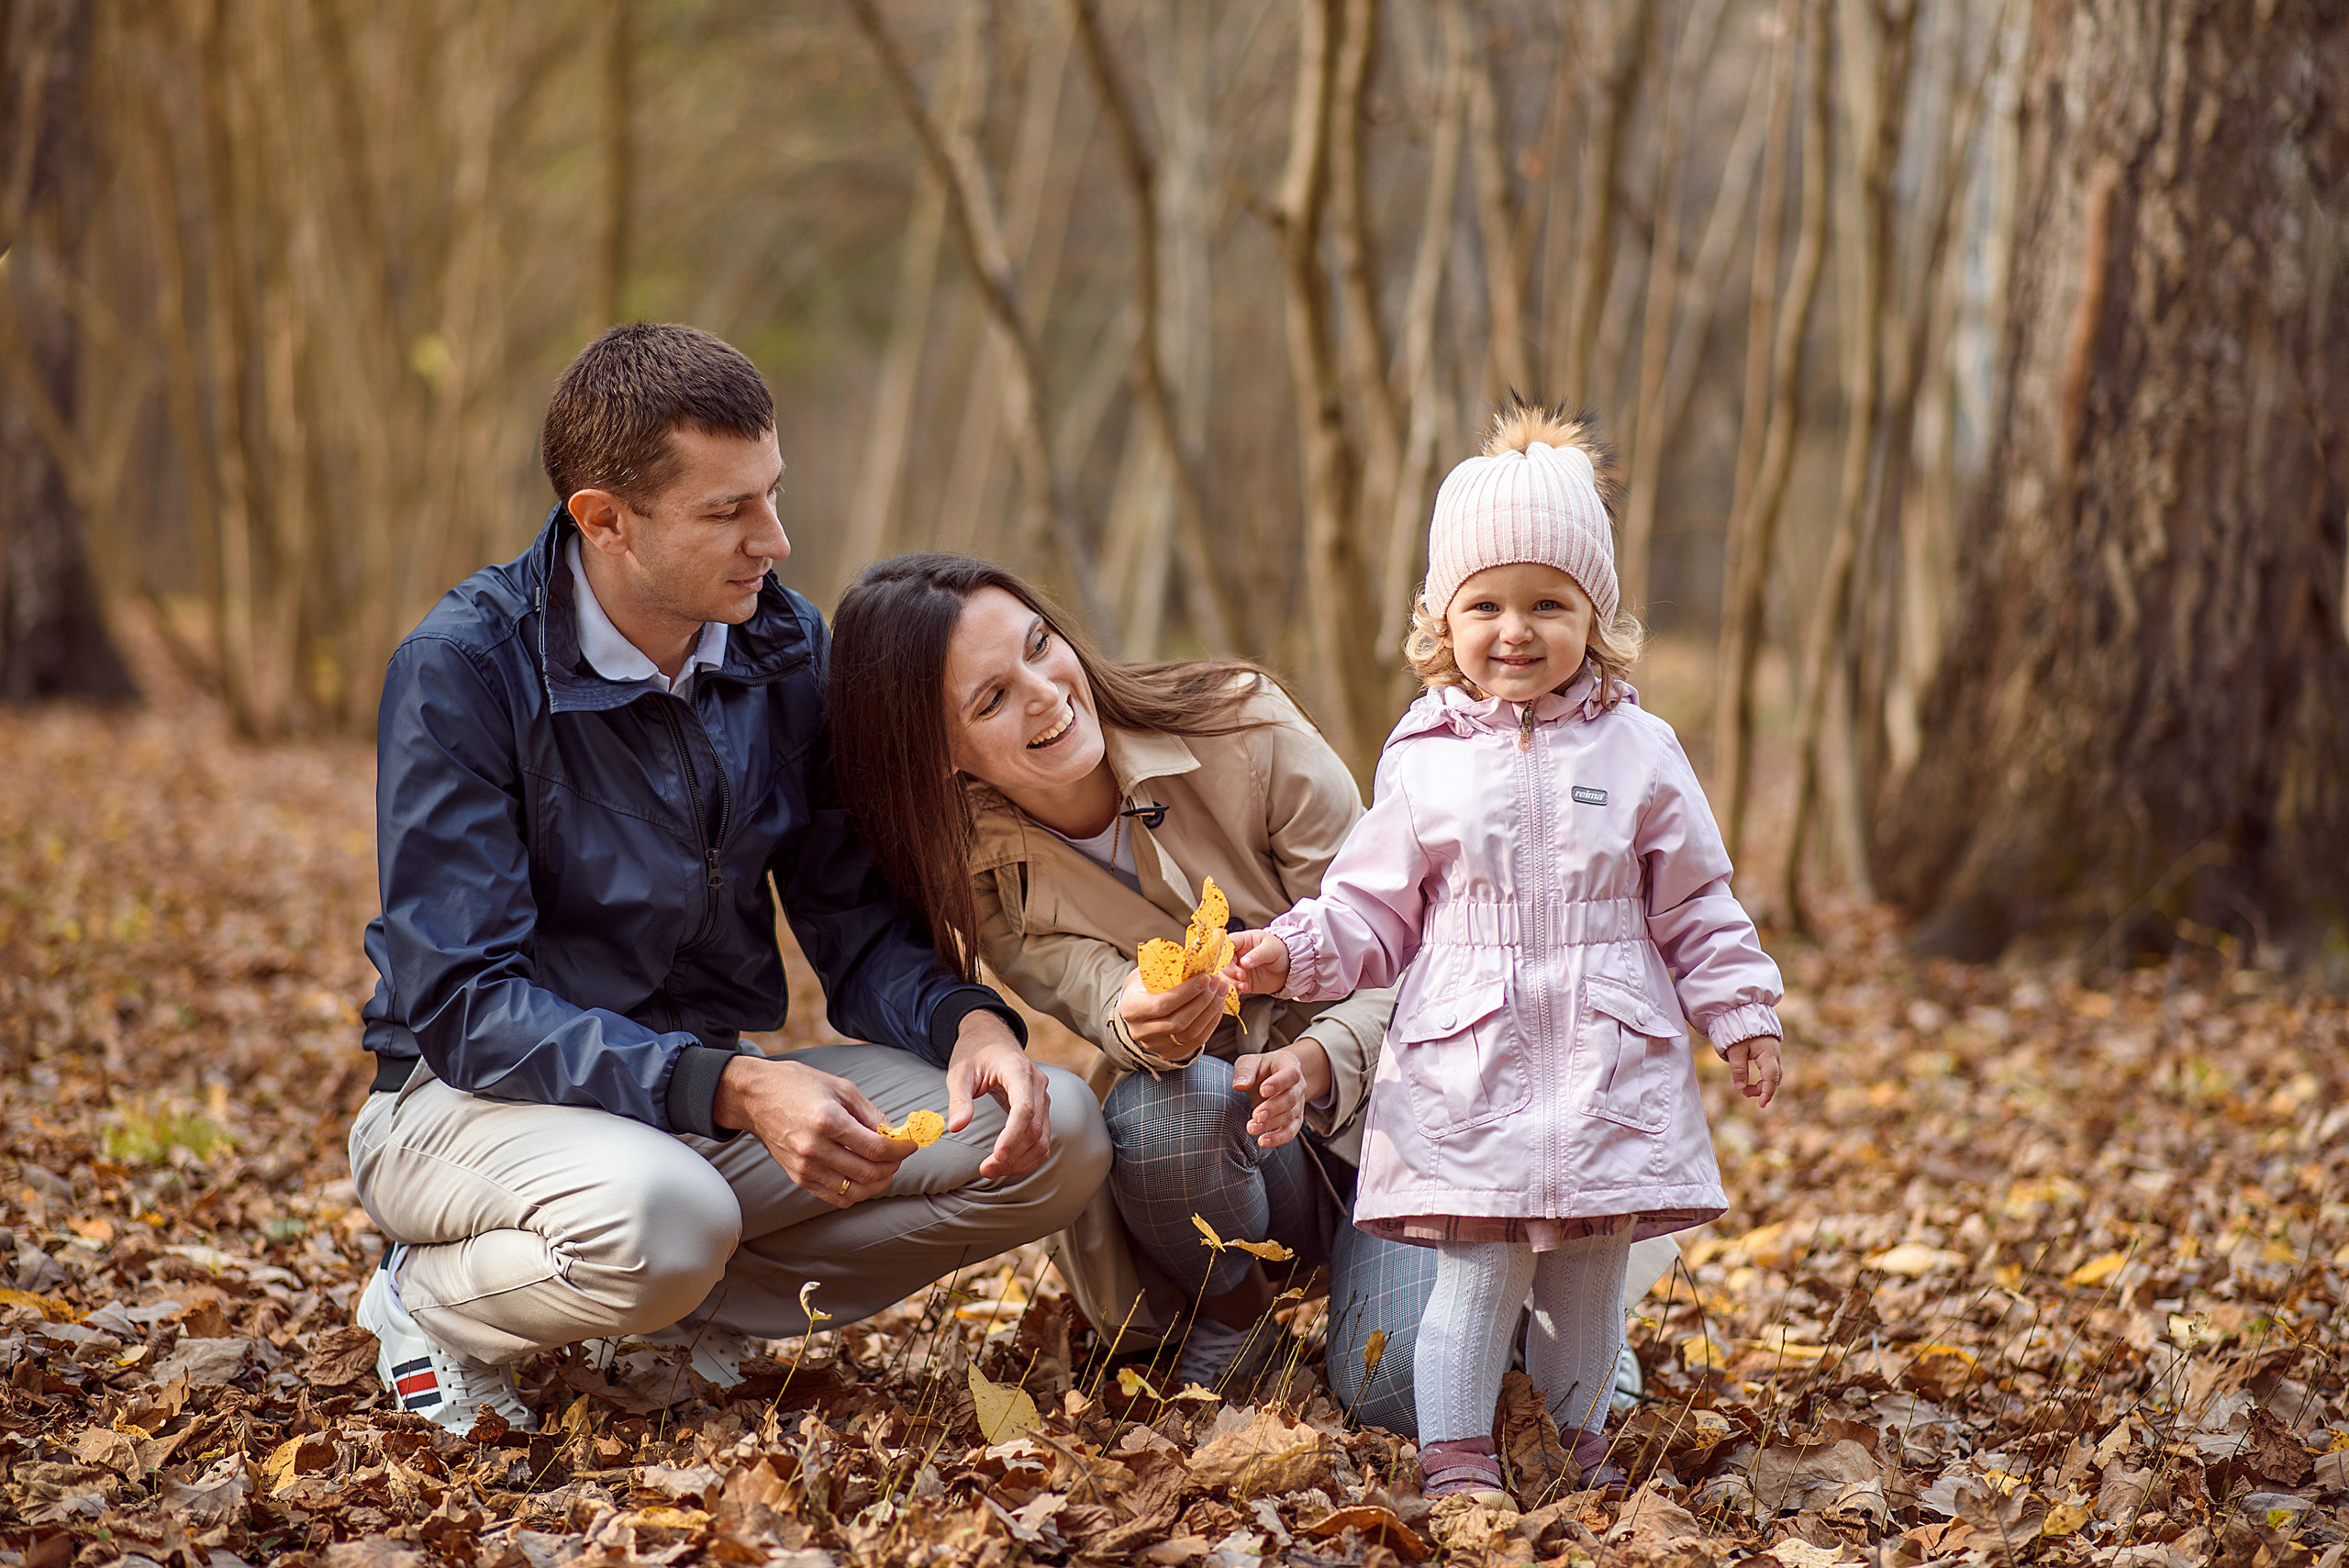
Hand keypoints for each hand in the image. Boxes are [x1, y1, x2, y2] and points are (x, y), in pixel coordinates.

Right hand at [713, 1055, 908, 1207]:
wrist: (756, 1097)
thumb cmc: (800, 1085)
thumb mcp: (842, 1089)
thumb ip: (872, 1114)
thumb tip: (896, 1135)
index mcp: (828, 1121)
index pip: (876, 1148)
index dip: (901, 1149)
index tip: (911, 1144)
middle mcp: (814, 1148)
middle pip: (868, 1172)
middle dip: (893, 1166)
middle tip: (899, 1155)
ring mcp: (804, 1167)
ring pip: (854, 1191)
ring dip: (877, 1183)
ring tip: (884, 1168)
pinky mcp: (797, 1177)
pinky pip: (835, 1197)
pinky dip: (856, 1192)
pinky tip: (863, 1177)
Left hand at [947, 1011, 1053, 1180]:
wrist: (991, 1038)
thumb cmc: (974, 1053)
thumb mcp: (960, 1072)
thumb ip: (959, 1099)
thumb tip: (956, 1127)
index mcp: (1018, 1071)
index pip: (1024, 1109)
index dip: (1013, 1136)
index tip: (996, 1156)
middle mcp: (1037, 1085)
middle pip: (1035, 1129)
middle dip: (1013, 1155)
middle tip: (985, 1170)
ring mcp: (1043, 1098)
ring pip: (1042, 1139)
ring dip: (1021, 1161)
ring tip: (992, 1170)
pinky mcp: (1040, 1109)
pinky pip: (1042, 1139)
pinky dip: (1029, 1156)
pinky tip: (1008, 1165)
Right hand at [1117, 966, 1229, 1062]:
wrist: (1136, 1008)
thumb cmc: (1144, 984)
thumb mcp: (1147, 971)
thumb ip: (1166, 967)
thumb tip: (1196, 953)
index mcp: (1131, 1008)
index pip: (1162, 1004)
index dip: (1186, 992)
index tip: (1205, 978)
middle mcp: (1140, 1031)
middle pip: (1178, 1021)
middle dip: (1203, 1000)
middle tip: (1216, 982)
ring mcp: (1154, 1045)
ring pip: (1190, 1033)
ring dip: (1210, 1011)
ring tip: (1221, 990)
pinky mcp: (1169, 1053)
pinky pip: (1197, 1041)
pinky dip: (1211, 1023)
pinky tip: (1218, 1006)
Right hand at [1227, 928, 1291, 994]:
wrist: (1290, 968)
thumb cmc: (1280, 951)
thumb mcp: (1271, 949)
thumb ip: (1257, 954)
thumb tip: (1243, 962)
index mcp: (1242, 940)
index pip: (1226, 944)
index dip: (1223, 953)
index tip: (1229, 962)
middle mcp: (1236, 954)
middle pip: (1222, 962)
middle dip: (1229, 971)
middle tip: (1242, 976)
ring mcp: (1237, 969)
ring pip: (1224, 976)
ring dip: (1230, 982)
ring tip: (1243, 986)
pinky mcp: (1240, 981)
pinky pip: (1231, 986)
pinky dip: (1233, 990)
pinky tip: (1242, 990)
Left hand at [1231, 1039, 1329, 1149]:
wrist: (1273, 1079)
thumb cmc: (1259, 1069)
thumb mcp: (1250, 1062)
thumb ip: (1245, 1071)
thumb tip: (1239, 1085)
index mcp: (1289, 1065)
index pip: (1290, 1073)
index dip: (1278, 1083)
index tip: (1262, 1091)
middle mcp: (1298, 1085)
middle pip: (1291, 1098)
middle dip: (1273, 1108)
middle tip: (1256, 1115)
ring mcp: (1298, 1103)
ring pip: (1289, 1116)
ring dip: (1271, 1124)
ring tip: (1251, 1128)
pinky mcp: (1294, 1120)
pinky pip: (1291, 1131)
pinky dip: (1278, 1139)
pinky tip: (1262, 1142)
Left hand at [1727, 1033, 1781, 1107]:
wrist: (1742, 1012)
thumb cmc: (1739, 1029)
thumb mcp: (1735, 1050)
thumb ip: (1738, 1069)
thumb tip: (1740, 1088)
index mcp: (1768, 1054)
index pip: (1771, 1078)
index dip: (1767, 1092)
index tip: (1761, 1104)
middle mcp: (1774, 1054)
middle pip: (1774, 1078)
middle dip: (1763, 1089)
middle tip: (1745, 1093)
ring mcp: (1773, 1053)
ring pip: (1773, 1074)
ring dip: (1762, 1084)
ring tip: (1745, 1089)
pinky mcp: (1769, 1052)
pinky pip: (1769, 1069)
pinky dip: (1763, 1077)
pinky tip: (1750, 1080)